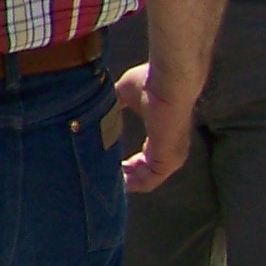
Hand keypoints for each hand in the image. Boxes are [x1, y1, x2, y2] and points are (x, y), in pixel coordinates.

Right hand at [113, 61, 200, 191]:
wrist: (168, 81)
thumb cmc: (152, 83)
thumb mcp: (125, 93)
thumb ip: (115, 104)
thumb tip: (95, 107)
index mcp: (161, 135)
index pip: (146, 158)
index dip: (127, 164)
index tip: (108, 164)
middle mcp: (170, 149)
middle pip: (145, 173)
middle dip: (124, 177)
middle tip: (103, 178)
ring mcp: (171, 156)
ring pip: (147, 180)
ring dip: (127, 183)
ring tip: (106, 182)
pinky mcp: (168, 159)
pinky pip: (149, 181)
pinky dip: (132, 184)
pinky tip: (115, 181)